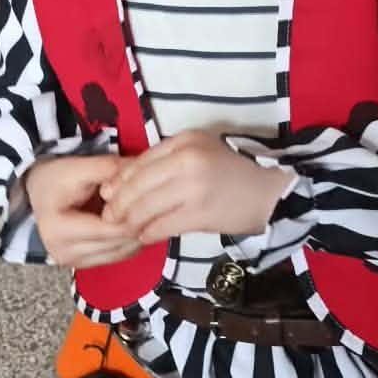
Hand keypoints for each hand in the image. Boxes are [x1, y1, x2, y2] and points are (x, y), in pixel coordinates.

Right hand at [25, 155, 142, 267]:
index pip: (108, 229)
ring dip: (138, 234)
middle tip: (156, 204)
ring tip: (149, 212)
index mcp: (58, 230)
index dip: (132, 214)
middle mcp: (63, 252)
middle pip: (117, 244)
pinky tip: (136, 223)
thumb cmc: (55, 178)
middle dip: (140, 224)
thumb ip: (110, 169)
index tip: (150, 197)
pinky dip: (129, 241)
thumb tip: (143, 173)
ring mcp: (73, 262)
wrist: (38, 191)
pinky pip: (117, 256)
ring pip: (121, 254)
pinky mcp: (82, 265)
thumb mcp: (79, 167)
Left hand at [99, 130, 291, 243]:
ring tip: (124, 229)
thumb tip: (126, 181)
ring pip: (147, 206)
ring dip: (131, 221)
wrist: (270, 192)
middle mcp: (186, 159)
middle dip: (118, 203)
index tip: (107, 194)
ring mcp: (193, 186)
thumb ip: (167, 160)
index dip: (119, 180)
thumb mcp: (199, 151)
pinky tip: (144, 237)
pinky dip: (149, 233)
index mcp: (183, 140)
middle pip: (138, 184)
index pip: (140, 161)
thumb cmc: (231, 172)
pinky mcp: (200, 213)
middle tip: (109, 216)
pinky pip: (163, 225)